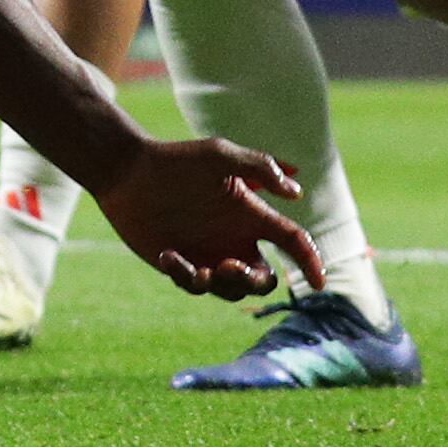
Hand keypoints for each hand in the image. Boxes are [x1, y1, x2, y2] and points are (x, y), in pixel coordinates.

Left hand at [97, 137, 323, 302]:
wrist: (128, 172)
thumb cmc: (176, 160)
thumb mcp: (220, 155)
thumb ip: (259, 167)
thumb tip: (296, 190)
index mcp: (251, 214)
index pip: (293, 241)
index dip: (311, 261)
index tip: (319, 283)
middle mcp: (234, 239)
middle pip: (264, 278)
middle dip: (255, 282)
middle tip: (230, 267)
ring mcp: (208, 254)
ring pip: (231, 290)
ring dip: (220, 284)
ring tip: (196, 268)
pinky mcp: (182, 265)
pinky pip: (194, 286)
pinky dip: (184, 275)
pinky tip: (167, 254)